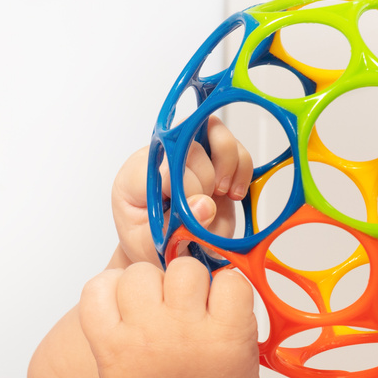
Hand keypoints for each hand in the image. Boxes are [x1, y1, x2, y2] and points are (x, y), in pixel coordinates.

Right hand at [79, 257, 260, 377]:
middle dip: (155, 284)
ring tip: (198, 307)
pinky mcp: (230, 330)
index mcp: (113, 348)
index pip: (98, 287)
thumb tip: (124, 274)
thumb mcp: (115, 371)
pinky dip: (230, 288)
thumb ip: (111, 326)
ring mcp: (189, 331)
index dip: (116, 287)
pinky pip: (229, 281)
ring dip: (193, 281)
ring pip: (184, 269)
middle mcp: (148, 336)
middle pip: (140, 274)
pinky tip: (224, 309)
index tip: (132, 304)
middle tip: (168, 308)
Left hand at [111, 117, 253, 267]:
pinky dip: (242, 169)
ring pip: (215, 131)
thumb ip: (173, 229)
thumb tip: (205, 205)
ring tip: (224, 194)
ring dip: (229, 165)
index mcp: (134, 177)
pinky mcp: (212, 159)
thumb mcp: (150, 246)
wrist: (163, 247)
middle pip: (191, 145)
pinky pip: (235, 147)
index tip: (189, 213)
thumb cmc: (149, 243)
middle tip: (205, 206)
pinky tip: (234, 193)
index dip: (185, 187)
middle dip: (206, 180)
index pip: (164, 165)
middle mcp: (160, 158)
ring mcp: (188, 154)